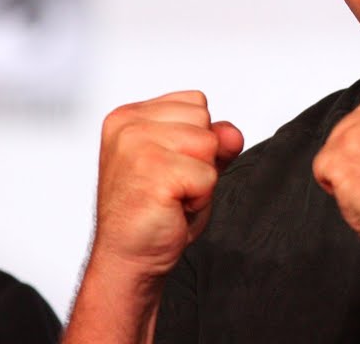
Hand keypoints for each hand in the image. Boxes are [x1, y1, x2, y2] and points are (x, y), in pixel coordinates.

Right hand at [91, 90, 244, 278]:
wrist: (129, 257)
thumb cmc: (152, 212)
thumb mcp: (189, 164)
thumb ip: (212, 140)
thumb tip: (231, 134)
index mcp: (130, 116)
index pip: (195, 102)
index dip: (197, 140)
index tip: (170, 166)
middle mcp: (128, 126)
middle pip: (204, 120)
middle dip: (201, 157)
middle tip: (172, 185)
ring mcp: (137, 146)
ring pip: (209, 145)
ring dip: (201, 178)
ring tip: (173, 195)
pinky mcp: (153, 172)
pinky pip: (208, 176)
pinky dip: (200, 198)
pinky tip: (172, 207)